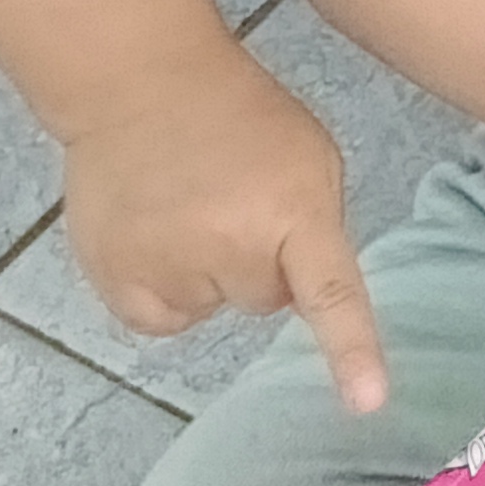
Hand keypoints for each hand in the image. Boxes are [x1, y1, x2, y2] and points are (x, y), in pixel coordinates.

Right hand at [63, 41, 386, 408]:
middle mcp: (231, 246)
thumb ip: (317, 227)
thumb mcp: (308, 158)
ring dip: (205, 274)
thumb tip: (304, 296)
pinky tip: (156, 237)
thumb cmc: (241, 117)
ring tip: (187, 211)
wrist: (140, 82)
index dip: (352, 352)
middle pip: (265, 301)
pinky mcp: (117, 276)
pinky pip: (160, 318)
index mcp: (295, 213)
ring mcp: (168, 264)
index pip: (331, 293)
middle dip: (256, 263)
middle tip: (230, 203)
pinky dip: (162, 289)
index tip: (367, 403)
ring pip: (209, 308)